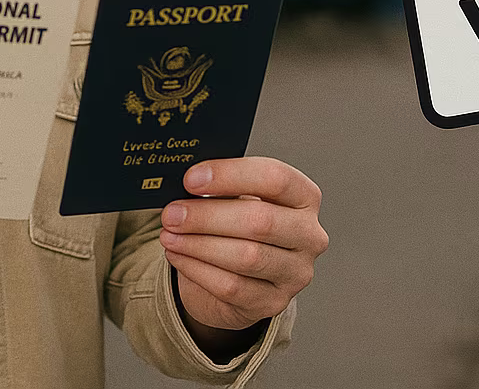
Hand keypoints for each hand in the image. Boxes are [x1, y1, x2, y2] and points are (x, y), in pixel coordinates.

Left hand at [159, 158, 327, 336]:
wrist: (243, 273)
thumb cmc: (240, 224)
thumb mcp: (238, 198)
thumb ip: (222, 187)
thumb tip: (187, 181)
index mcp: (304, 197)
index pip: (275, 178)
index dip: (231, 175)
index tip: (191, 179)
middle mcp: (309, 235)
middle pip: (260, 221)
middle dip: (207, 216)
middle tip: (172, 213)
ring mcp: (295, 273)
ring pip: (246, 257)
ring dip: (198, 244)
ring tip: (169, 235)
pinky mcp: (273, 303)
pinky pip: (231, 287)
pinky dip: (197, 269)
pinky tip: (178, 255)